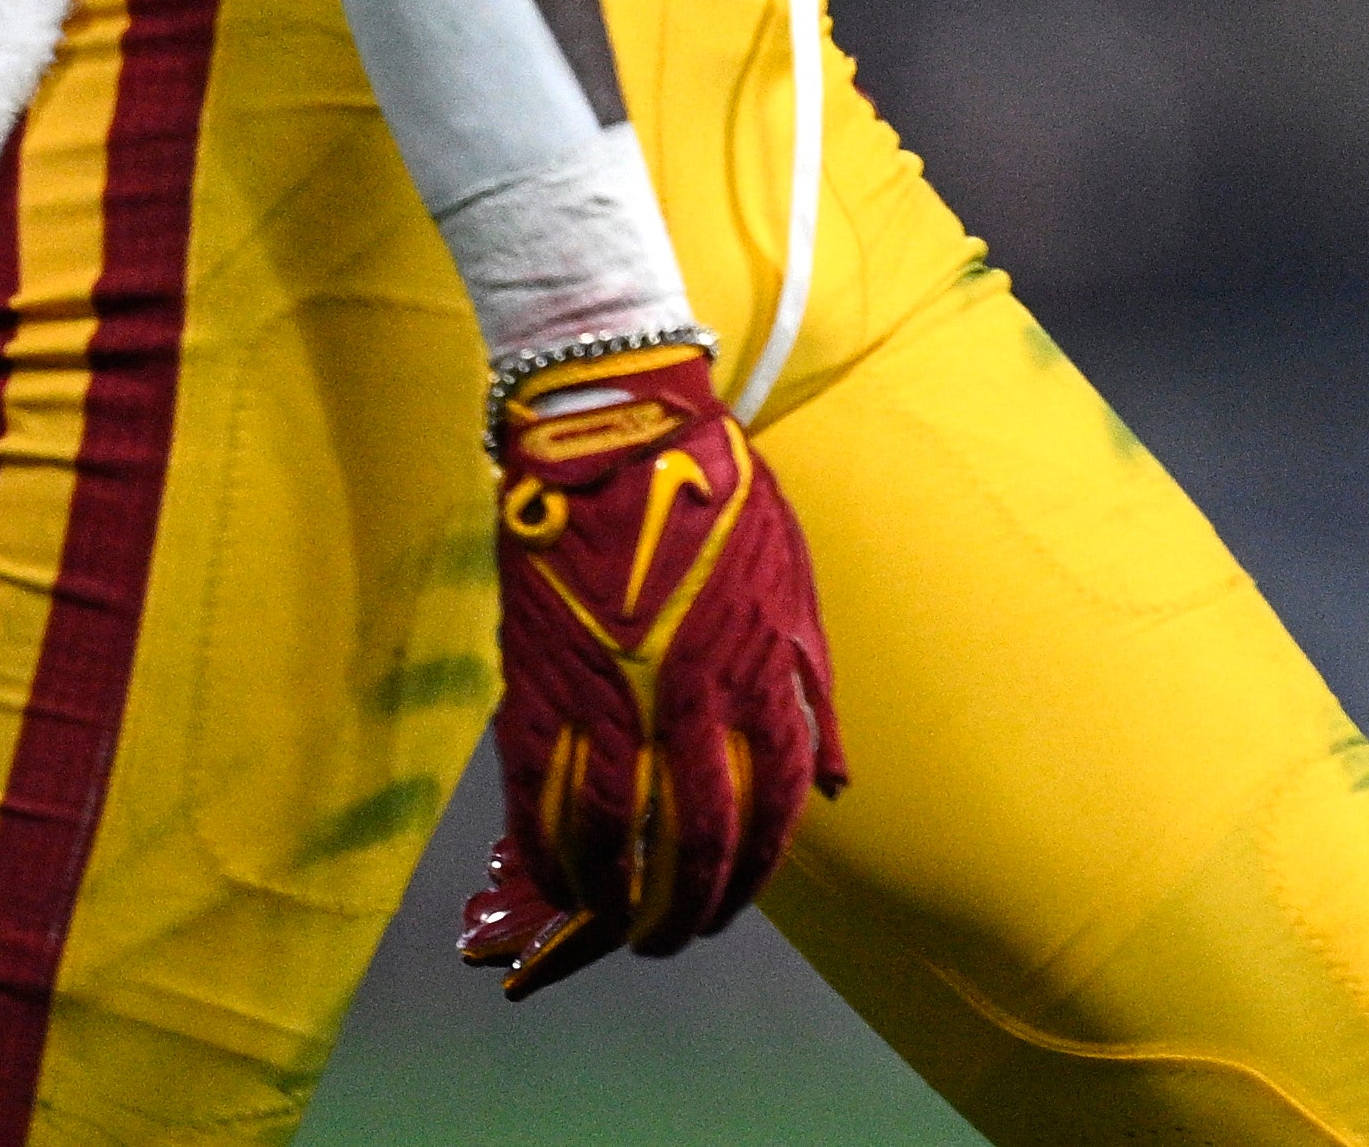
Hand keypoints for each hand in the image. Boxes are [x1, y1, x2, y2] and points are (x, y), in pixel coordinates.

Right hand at [452, 340, 841, 995]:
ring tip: (620, 930)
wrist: (616, 433)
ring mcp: (607, 699)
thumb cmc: (716, 499)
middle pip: (698, 839)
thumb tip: (833, 783)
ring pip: (616, 837)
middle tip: (678, 936)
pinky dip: (552, 856)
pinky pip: (542, 800)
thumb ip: (811, 691)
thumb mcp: (792, 586)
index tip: (737, 905)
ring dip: (620, 902)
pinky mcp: (535, 690)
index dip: (755, 872)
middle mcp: (687, 700)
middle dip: (691, 907)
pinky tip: (560, 886)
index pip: (772, 808)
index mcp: (759, 673)